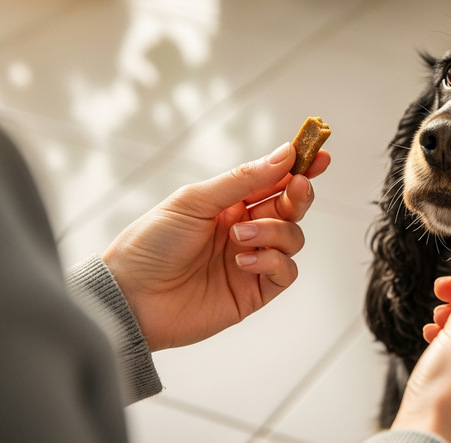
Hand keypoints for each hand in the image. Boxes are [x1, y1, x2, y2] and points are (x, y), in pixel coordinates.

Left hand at [102, 143, 330, 350]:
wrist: (130, 297)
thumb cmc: (151, 243)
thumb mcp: (196, 201)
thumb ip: (244, 180)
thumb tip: (285, 154)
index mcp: (230, 204)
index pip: (274, 181)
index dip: (299, 168)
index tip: (319, 156)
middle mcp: (245, 230)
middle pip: (291, 208)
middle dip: (298, 196)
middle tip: (295, 188)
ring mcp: (251, 261)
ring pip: (293, 238)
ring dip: (274, 232)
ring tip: (239, 237)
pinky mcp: (254, 292)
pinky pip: (285, 272)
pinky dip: (273, 262)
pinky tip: (244, 260)